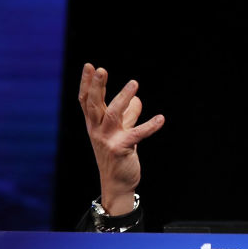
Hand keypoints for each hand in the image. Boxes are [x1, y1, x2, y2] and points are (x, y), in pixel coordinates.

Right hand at [78, 63, 164, 214]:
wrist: (117, 183)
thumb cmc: (117, 155)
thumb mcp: (121, 132)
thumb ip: (128, 116)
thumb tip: (137, 100)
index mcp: (94, 124)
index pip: (86, 100)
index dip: (86, 83)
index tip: (89, 65)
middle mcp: (96, 130)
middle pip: (94, 104)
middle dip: (97, 86)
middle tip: (100, 69)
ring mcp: (107, 140)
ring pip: (113, 115)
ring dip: (123, 98)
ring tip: (134, 83)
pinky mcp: (121, 149)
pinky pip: (137, 134)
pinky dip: (149, 126)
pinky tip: (161, 118)